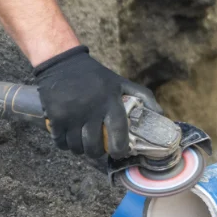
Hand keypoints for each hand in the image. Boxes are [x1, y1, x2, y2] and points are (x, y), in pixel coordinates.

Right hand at [34, 45, 160, 158]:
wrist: (62, 63)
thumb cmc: (96, 76)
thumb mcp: (121, 82)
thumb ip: (143, 97)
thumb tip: (161, 115)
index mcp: (110, 101)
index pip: (118, 133)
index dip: (119, 149)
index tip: (119, 153)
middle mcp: (91, 110)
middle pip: (94, 146)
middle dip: (98, 153)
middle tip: (100, 149)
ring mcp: (71, 115)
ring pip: (77, 147)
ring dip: (81, 150)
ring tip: (84, 143)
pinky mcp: (55, 117)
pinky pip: (61, 142)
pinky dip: (65, 145)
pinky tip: (70, 138)